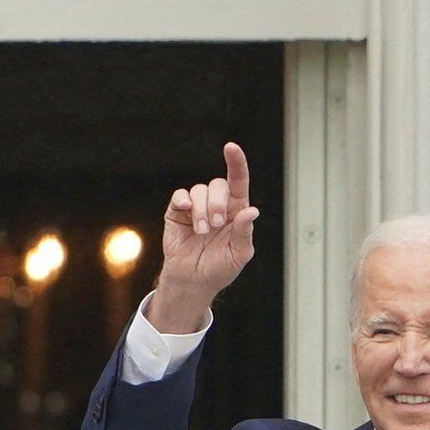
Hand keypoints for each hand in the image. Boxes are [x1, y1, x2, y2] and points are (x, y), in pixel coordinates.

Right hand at [150, 140, 260, 336]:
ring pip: (199, 190)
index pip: (238, 180)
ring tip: (202, 231)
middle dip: (217, 203)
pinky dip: (183, 201)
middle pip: (217, 185)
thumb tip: (251, 210)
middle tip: (215, 226)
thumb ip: (245, 232)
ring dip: (201, 211)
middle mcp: (217, 204)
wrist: (193, 281)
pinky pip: (180, 196)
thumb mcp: (239, 254)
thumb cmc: (220, 268)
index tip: (231, 148)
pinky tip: (186, 212)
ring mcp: (196, 207)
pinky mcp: (177, 213)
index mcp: (236, 209)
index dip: (236, 162)